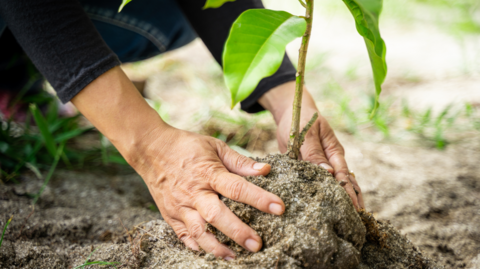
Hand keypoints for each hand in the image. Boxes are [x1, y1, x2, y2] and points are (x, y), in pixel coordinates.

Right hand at [71, 66, 284, 259]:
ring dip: (217, 247)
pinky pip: (183, 235)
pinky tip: (209, 251)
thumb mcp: (215, 146)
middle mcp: (194, 192)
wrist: (150, 148)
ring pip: (199, 231)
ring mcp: (180, 205)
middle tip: (257, 244)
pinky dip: (196, 245)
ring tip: (234, 257)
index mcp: (208, 173)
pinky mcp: (170, 214)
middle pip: (217, 215)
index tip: (279, 208)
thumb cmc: (187, 146)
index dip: (259, 198)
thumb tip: (264, 171)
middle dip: (238, 232)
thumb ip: (240, 161)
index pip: (237, 188)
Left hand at [259, 81, 363, 209]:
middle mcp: (332, 159)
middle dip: (353, 200)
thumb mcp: (305, 134)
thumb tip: (329, 173)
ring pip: (338, 184)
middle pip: (346, 182)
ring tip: (352, 220)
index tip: (353, 207)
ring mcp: (325, 164)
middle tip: (357, 221)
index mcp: (333, 150)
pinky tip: (332, 209)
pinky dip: (329, 195)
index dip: (348, 191)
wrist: (292, 111)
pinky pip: (323, 183)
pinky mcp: (313, 168)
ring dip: (345, 199)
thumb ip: (314, 153)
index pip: (342, 174)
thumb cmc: (299, 120)